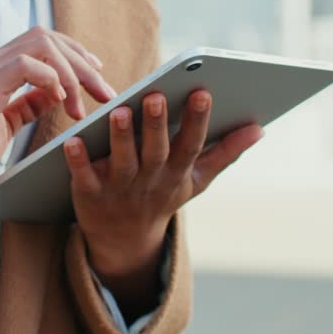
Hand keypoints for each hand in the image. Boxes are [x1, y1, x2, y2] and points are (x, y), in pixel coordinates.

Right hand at [0, 26, 115, 197]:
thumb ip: (30, 102)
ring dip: (71, 72)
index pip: (44, 41)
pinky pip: (24, 65)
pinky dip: (49, 78)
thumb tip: (58, 92)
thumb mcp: (8, 122)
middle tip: (105, 93)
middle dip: (83, 63)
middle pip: (48, 38)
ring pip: (41, 45)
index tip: (98, 76)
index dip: (75, 53)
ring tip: (81, 104)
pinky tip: (59, 100)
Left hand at [62, 89, 263, 315]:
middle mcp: (150, 182)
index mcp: (177, 174)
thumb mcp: (197, 180)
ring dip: (120, 138)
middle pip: (155, 151)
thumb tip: (260, 128)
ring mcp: (119, 190)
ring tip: (120, 111)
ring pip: (121, 163)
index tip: (203, 92)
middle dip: (157, 124)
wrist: (124, 241)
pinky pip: (83, 176)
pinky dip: (79, 160)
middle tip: (157, 95)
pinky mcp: (89, 195)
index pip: (190, 146)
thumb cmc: (162, 196)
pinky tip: (72, 141)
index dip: (197, 121)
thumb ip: (226, 153)